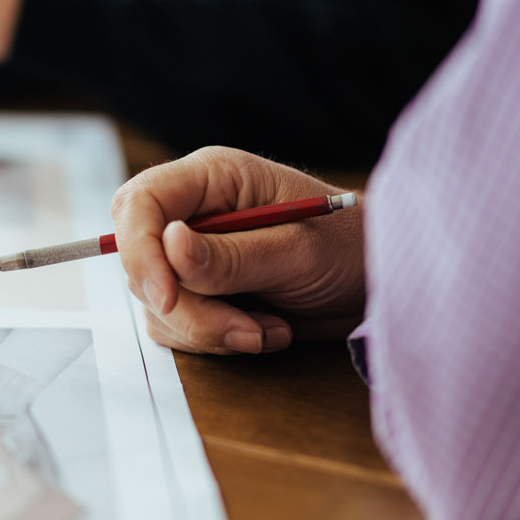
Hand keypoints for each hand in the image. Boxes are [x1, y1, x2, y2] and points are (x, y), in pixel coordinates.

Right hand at [111, 147, 365, 353]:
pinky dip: (217, 341)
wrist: (380, 284)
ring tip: (269, 330)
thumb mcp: (296, 252)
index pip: (139, 204)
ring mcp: (192, 255)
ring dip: (208, 329)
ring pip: (157, 302)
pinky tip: (267, 332)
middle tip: (242, 329)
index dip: (141, 251)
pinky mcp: (200, 294)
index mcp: (211, 178)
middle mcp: (193, 213)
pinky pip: (176, 327)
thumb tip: (170, 245)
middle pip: (141, 260)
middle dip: (185, 306)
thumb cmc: (349, 248)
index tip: (168, 297)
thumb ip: (230, 256)